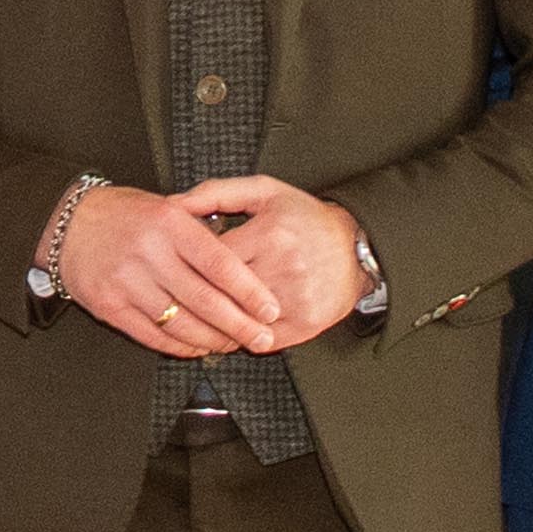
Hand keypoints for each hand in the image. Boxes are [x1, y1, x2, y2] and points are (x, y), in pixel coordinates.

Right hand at [56, 182, 291, 360]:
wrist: (67, 225)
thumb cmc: (125, 215)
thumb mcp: (167, 208)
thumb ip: (202, 233)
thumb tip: (246, 268)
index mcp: (170, 223)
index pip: (220, 263)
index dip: (249, 291)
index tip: (271, 308)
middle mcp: (149, 252)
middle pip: (204, 299)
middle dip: (239, 325)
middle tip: (263, 339)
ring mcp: (126, 282)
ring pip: (180, 323)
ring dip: (212, 340)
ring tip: (233, 345)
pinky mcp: (109, 306)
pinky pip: (152, 335)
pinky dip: (180, 346)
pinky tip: (198, 347)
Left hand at [176, 177, 365, 345]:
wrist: (357, 246)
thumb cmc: (305, 217)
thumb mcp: (264, 191)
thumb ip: (216, 192)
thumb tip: (175, 204)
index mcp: (269, 234)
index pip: (211, 259)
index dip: (189, 265)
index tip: (179, 267)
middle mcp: (283, 268)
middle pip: (221, 294)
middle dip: (196, 298)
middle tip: (179, 298)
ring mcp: (295, 299)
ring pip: (238, 321)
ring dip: (215, 323)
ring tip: (198, 317)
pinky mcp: (305, 323)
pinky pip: (261, 339)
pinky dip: (241, 338)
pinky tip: (229, 330)